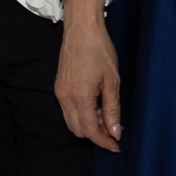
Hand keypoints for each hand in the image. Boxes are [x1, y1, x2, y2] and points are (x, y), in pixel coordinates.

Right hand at [56, 0, 121, 151]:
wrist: (81, 29)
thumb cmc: (99, 50)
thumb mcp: (112, 81)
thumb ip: (112, 110)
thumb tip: (115, 132)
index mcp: (80, 97)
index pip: (90, 131)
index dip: (104, 142)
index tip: (117, 146)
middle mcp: (65, 98)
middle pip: (77, 131)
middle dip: (95, 135)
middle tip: (113, 130)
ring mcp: (59, 92)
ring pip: (71, 121)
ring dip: (88, 125)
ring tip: (105, 114)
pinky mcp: (58, 87)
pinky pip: (68, 110)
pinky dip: (81, 114)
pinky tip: (95, 104)